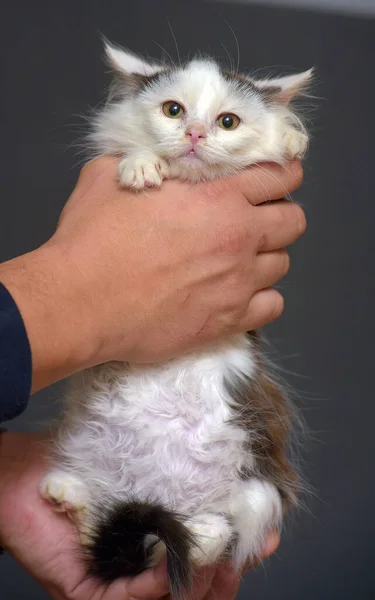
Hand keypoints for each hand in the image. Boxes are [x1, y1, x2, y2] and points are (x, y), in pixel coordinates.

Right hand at [0, 157, 304, 391]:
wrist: (82, 301)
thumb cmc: (92, 238)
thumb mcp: (110, 177)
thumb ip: (143, 161)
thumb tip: (149, 160)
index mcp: (219, 196)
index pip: (280, 177)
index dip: (283, 174)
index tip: (275, 180)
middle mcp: (240, 237)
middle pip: (294, 221)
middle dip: (279, 214)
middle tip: (254, 220)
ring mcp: (239, 282)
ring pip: (282, 264)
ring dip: (266, 258)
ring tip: (239, 261)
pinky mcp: (229, 320)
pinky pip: (273, 307)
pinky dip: (262, 299)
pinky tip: (240, 294)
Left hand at [0, 432, 279, 599]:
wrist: (25, 473)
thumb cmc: (83, 467)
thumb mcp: (145, 469)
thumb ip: (181, 476)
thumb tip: (231, 467)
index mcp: (155, 546)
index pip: (205, 564)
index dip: (238, 557)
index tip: (267, 537)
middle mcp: (139, 571)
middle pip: (195, 590)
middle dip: (226, 577)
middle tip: (246, 554)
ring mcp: (115, 587)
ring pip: (170, 599)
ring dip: (199, 583)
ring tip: (218, 558)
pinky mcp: (87, 594)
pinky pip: (128, 598)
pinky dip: (155, 584)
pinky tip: (172, 562)